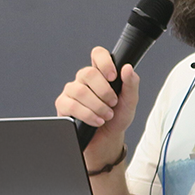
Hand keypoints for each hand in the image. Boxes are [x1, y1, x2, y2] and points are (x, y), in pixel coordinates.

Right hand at [54, 47, 140, 165]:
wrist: (107, 140)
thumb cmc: (117, 118)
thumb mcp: (130, 102)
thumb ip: (131, 84)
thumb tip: (127, 68)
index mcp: (100, 73)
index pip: (98, 54)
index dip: (104, 62)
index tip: (113, 77)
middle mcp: (84, 79)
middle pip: (88, 73)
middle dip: (104, 91)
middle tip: (113, 103)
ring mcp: (72, 91)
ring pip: (80, 91)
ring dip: (97, 106)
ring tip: (106, 115)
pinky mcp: (63, 105)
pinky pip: (71, 105)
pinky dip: (88, 115)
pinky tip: (96, 120)